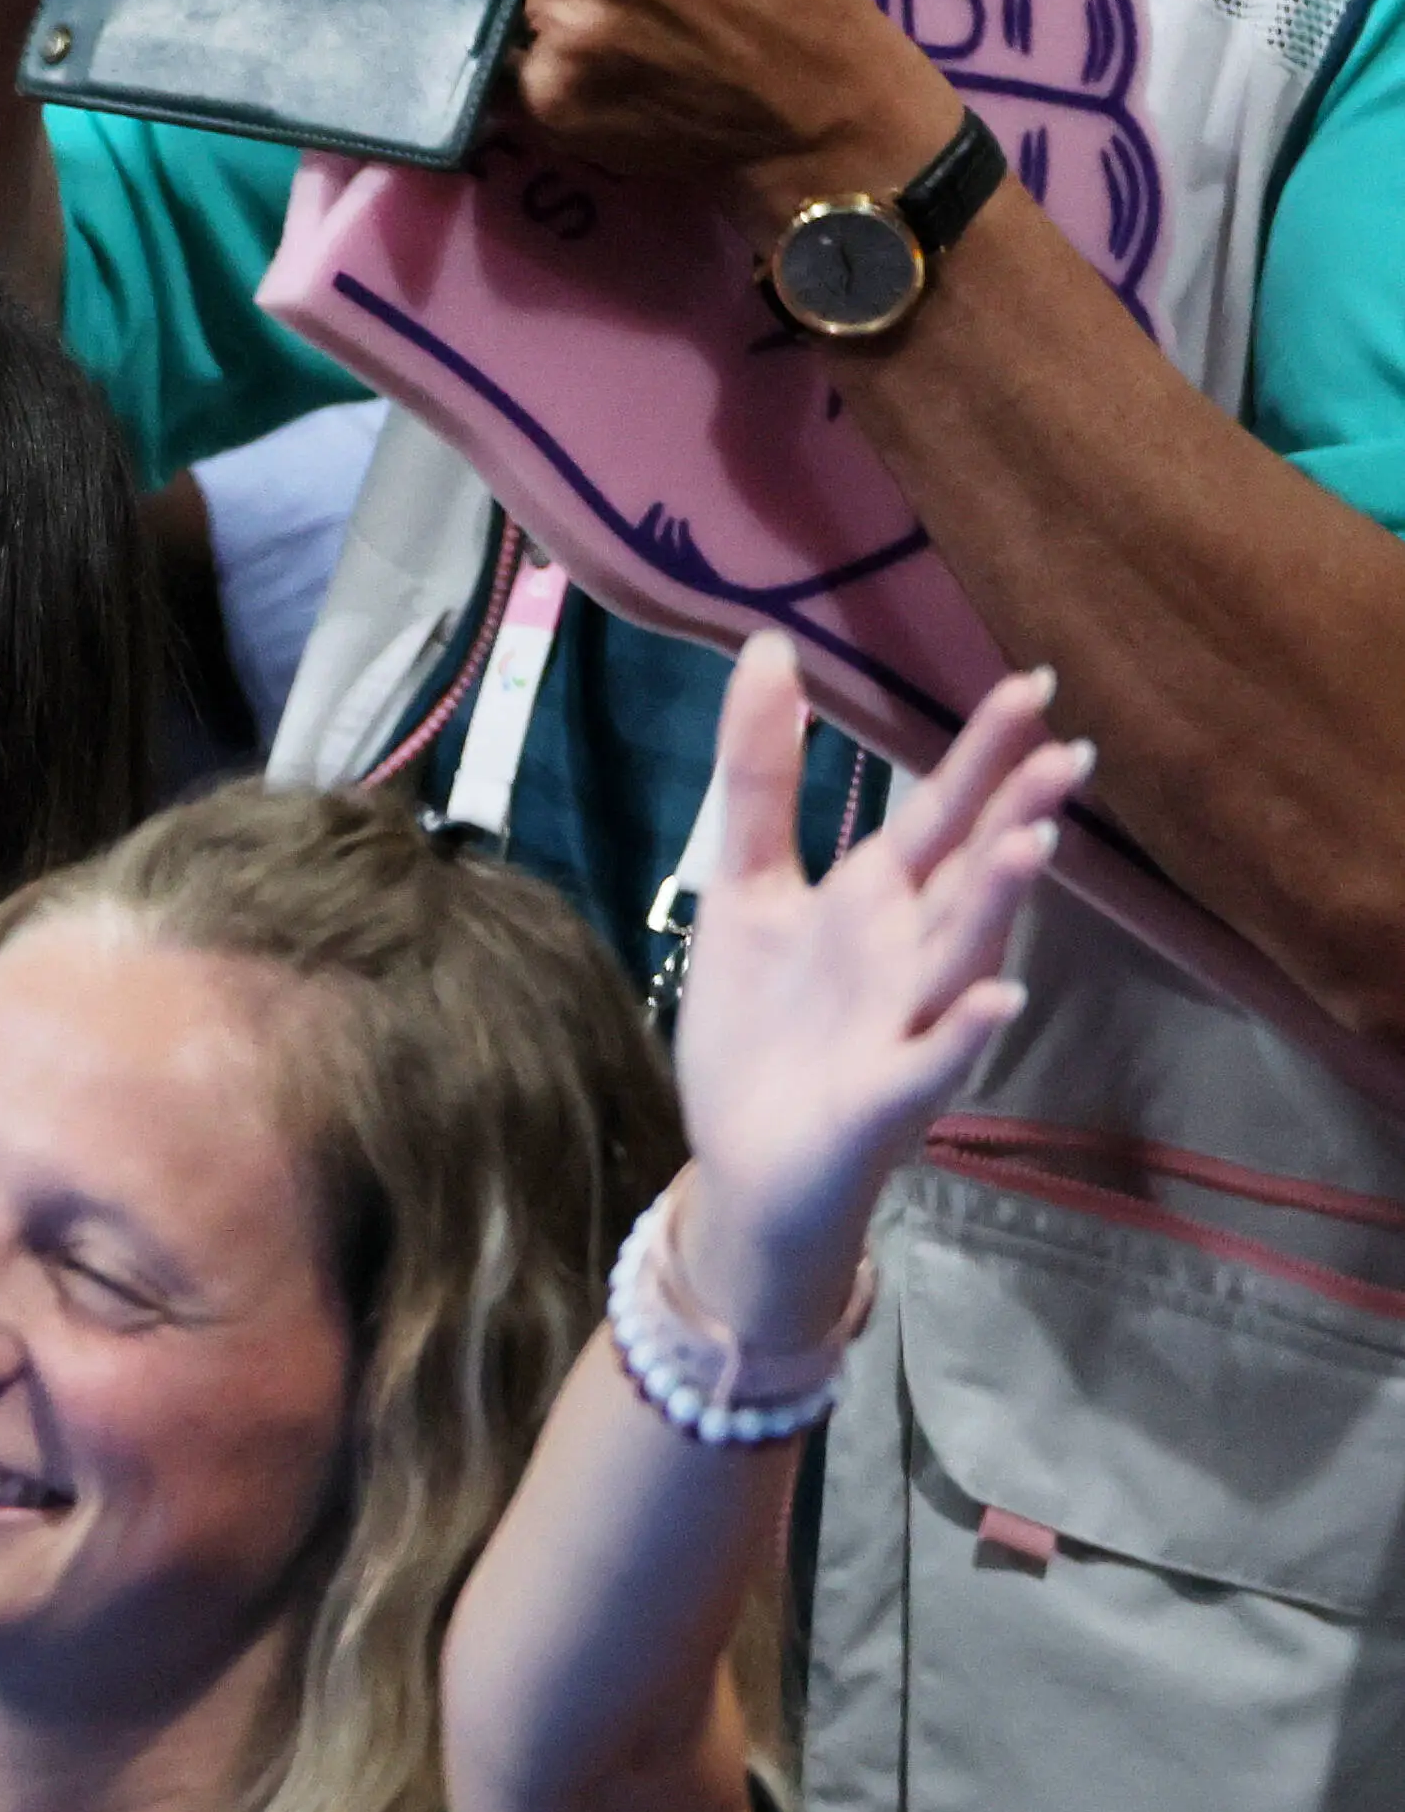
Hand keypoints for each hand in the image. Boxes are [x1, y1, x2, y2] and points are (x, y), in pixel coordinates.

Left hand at [669, 639, 1085, 1341]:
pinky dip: (964, 1030)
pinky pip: (934, 1060)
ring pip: (963, 956)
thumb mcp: (745, 887)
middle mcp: (908, 955)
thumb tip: (767, 651)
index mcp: (876, 902)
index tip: (1031, 684)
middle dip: (1015, 817)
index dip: (981, 756)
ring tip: (1030, 845)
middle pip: (969, 876)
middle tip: (1069, 753)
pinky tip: (995, 995)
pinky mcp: (885, 1099)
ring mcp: (905, 1025)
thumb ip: (761, 778)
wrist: (743, 1160)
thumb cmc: (760, 1024)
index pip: (940, 816)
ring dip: (996, 904)